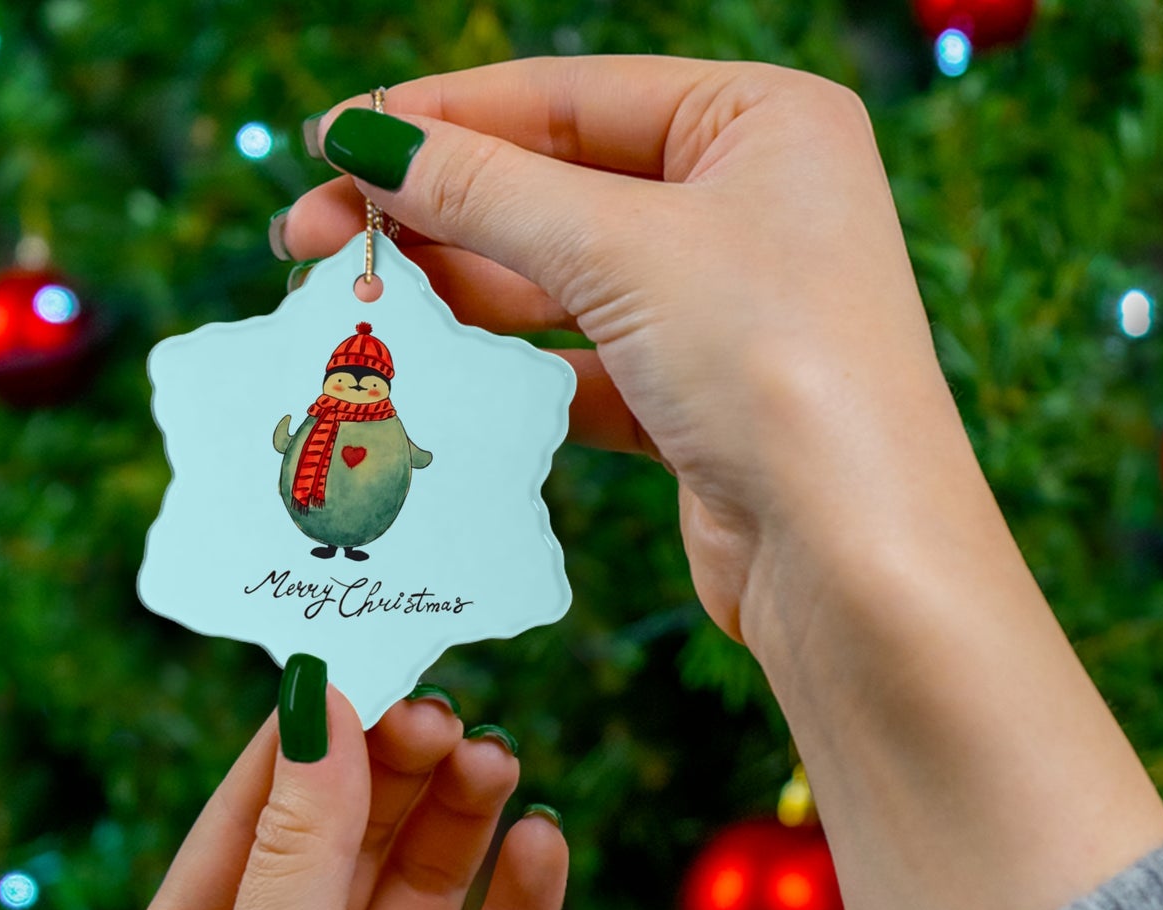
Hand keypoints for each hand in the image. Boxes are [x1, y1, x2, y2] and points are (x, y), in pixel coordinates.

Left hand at [111, 686, 566, 909]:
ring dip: (463, 820)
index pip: (255, 813)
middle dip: (397, 771)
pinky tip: (543, 844)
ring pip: (427, 886)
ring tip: (499, 759)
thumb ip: (298, 853)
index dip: (309, 737)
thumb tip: (320, 708)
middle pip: (351, 838)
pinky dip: (522, 902)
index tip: (366, 661)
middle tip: (450, 713)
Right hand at [281, 57, 972, 644]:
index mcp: (761, 122)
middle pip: (557, 188)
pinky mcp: (699, 402)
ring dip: (461, 293)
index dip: (441, 117)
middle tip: (311, 239)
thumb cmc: (774, 366)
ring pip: (564, 281)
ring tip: (357, 306)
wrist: (852, 558)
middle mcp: (750, 205)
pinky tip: (441, 372)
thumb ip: (486, 190)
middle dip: (434, 212)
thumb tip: (366, 141)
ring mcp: (725, 309)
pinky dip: (514, 370)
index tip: (331, 141)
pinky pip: (584, 364)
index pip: (570, 97)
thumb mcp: (622, 249)